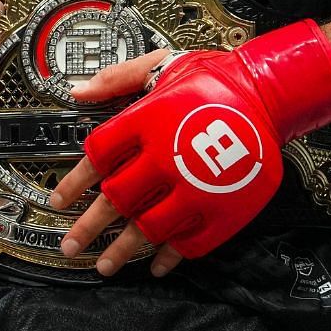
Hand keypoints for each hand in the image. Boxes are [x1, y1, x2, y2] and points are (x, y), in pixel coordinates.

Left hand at [54, 21, 330, 271]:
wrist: (272, 94)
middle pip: (116, 201)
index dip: (73, 183)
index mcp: (146, 123)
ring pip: (148, 229)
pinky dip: (170, 257)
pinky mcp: (225, 210)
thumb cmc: (216, 79)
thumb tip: (78, 91)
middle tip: (70, 246)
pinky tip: (156, 265)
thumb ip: (116, 79)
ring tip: (105, 266)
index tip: (58, 202)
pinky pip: (190, 243)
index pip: (97, 158)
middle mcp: (165, 159)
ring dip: (122, 251)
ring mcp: (196, 189)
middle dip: (88, 228)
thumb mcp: (160, 64)